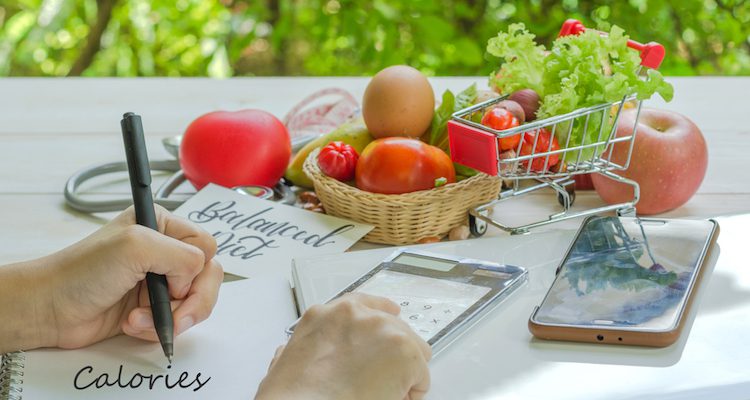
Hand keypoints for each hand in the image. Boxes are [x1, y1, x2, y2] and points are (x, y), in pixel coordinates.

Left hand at [0, 205, 222, 351]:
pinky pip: (177, 320)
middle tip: (174, 316)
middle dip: (192, 301)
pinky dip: (158, 327)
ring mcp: (160, 279)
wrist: (50, 309)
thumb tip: (195, 276)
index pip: (206, 246)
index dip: (193, 268)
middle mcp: (164, 250)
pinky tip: (132, 323)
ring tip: (138, 319)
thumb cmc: (83, 272)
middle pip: (208, 276)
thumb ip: (180, 254)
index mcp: (163, 225)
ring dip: (170, 317)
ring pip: (196, 302)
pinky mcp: (153, 306)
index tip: (169, 280)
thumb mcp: (136, 246)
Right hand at [255, 293, 431, 399]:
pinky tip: (388, 398)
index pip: (362, 303)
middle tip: (378, 380)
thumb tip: (289, 352)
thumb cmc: (293, 396)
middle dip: (390, 353)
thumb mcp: (284, 363)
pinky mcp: (404, 351)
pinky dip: (411, 392)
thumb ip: (299, 348)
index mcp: (324, 315)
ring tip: (379, 392)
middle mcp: (356, 315)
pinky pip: (421, 377)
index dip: (380, 312)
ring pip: (412, 350)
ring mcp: (383, 329)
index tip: (391, 313)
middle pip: (393, 326)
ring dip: (401, 371)